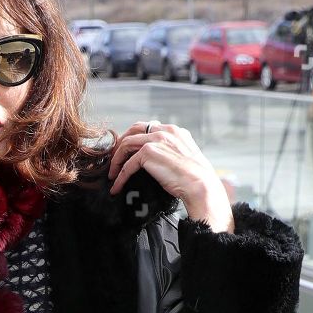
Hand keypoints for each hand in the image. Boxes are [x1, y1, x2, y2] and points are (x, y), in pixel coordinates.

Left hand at [107, 120, 233, 232]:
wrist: (200, 185)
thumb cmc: (195, 179)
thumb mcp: (184, 158)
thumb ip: (171, 152)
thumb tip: (159, 161)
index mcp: (175, 131)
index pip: (148, 127)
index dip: (134, 138)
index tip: (126, 152)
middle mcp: (165, 130)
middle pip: (134, 130)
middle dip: (121, 144)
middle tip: (113, 160)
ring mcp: (157, 139)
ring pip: (126, 144)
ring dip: (116, 160)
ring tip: (112, 174)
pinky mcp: (149, 152)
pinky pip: (127, 164)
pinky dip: (120, 176)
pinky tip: (117, 186)